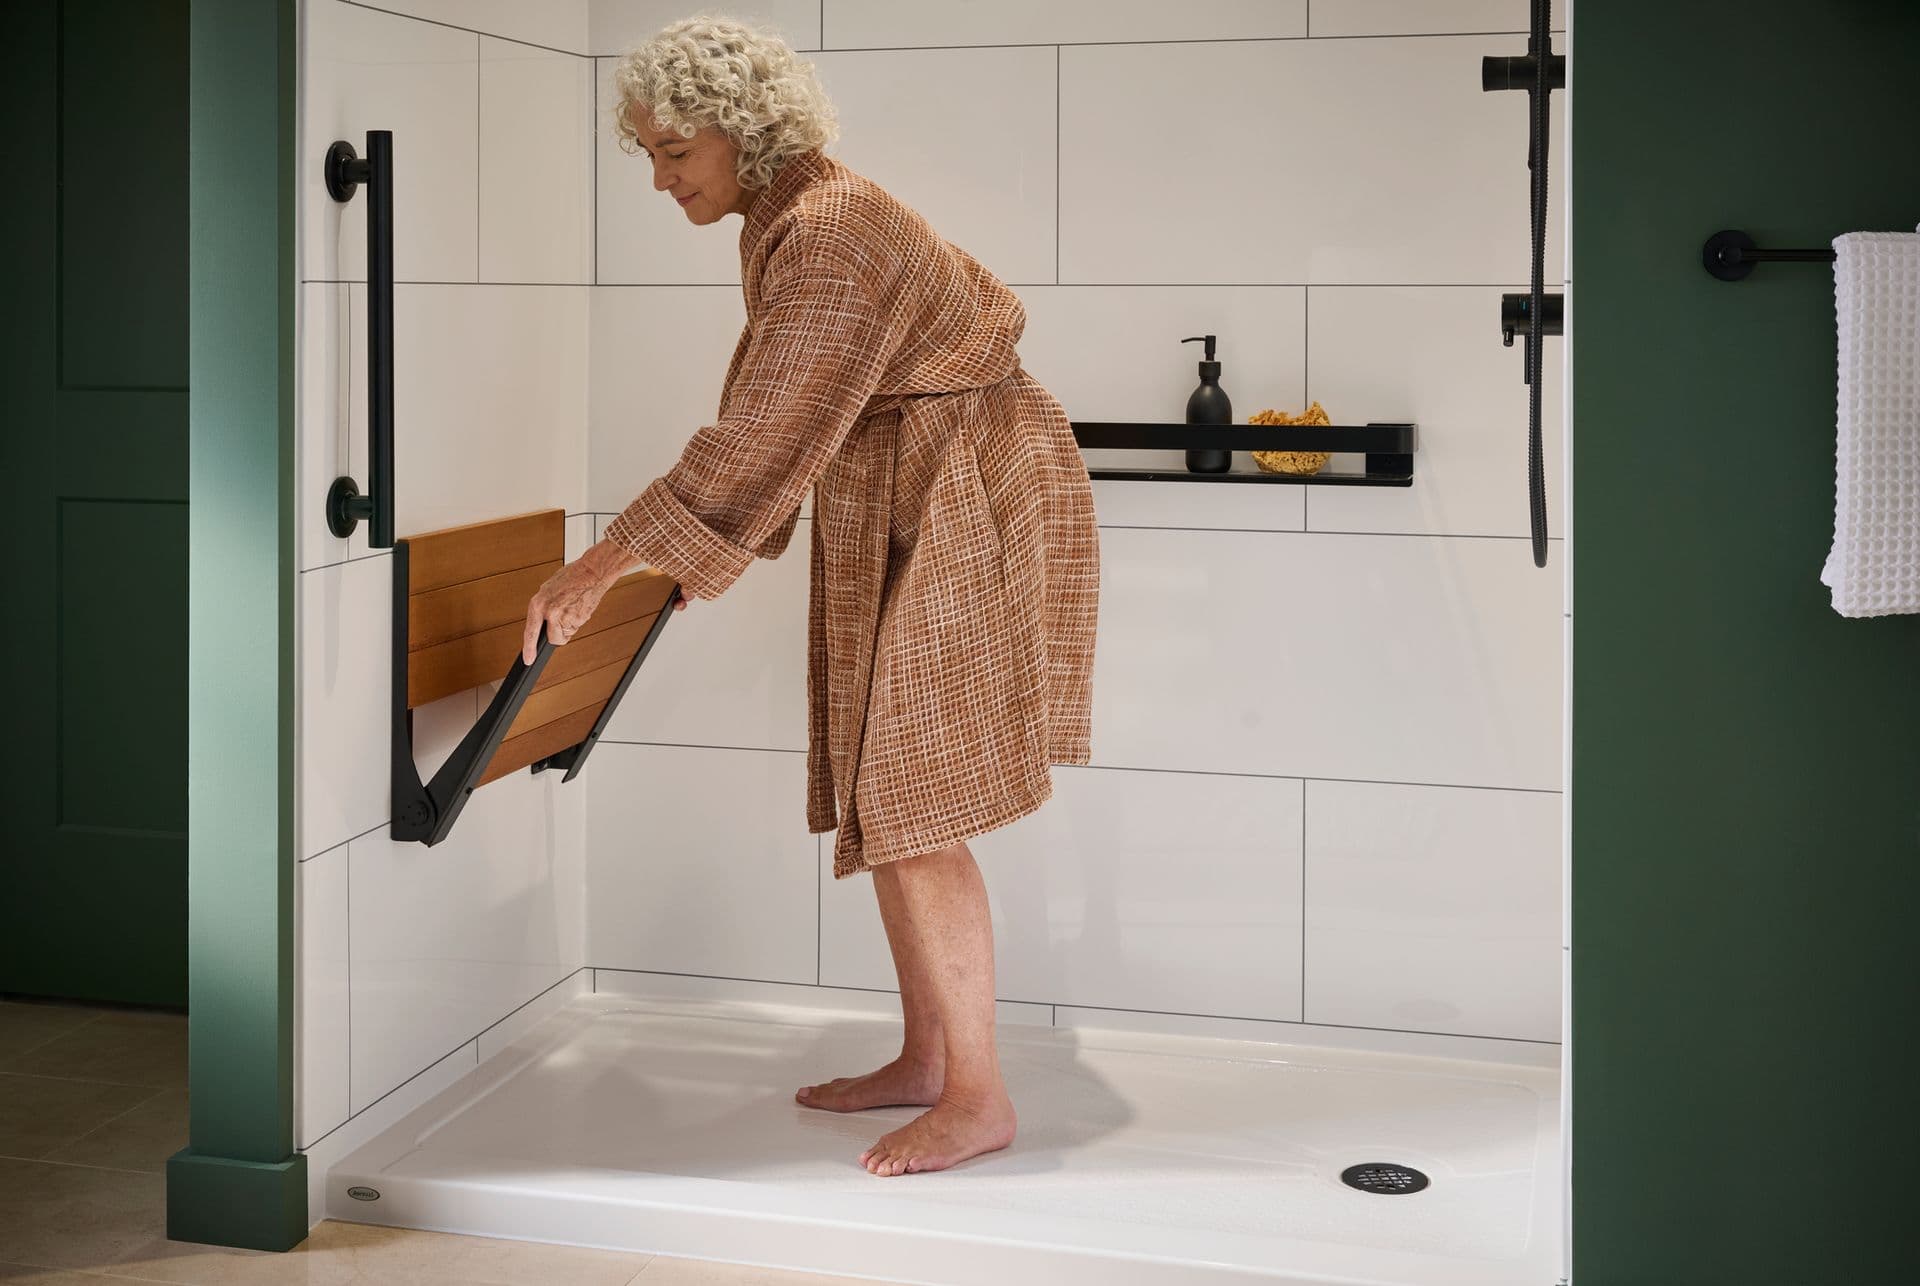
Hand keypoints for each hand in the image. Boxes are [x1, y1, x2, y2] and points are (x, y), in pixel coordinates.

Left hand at [522, 543, 622, 663]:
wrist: (592, 573)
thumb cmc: (572, 578)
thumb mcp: (548, 590)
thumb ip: (542, 607)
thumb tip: (541, 621)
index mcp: (538, 604)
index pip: (530, 632)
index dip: (529, 649)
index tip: (528, 660)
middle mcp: (550, 612)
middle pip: (552, 638)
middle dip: (557, 633)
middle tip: (562, 618)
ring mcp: (565, 617)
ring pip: (565, 634)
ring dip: (569, 625)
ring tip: (571, 607)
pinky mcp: (579, 620)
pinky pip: (576, 628)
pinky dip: (578, 621)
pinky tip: (578, 608)